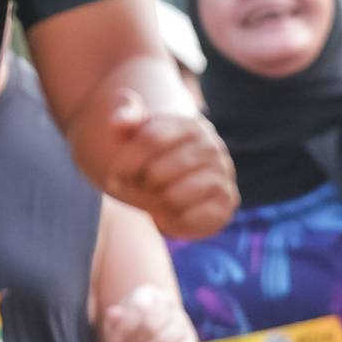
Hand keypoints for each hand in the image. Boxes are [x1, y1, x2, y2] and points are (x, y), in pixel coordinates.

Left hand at [99, 283, 198, 341]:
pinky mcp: (190, 340)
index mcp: (149, 293)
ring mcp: (182, 321)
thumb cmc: (128, 328)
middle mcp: (169, 303)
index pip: (140, 307)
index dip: (125, 328)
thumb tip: (115, 313)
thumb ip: (112, 320)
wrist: (149, 337)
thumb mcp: (115, 324)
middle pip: (152, 326)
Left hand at [101, 97, 237, 238]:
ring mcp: (223, 174)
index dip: (125, 162)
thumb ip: (126, 122)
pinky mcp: (227, 202)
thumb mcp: (135, 138)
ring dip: (154, 203)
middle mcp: (212, 147)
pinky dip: (172, 220)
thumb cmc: (153, 162)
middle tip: (137, 188)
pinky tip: (170, 213)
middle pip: (157, 171)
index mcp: (190, 125)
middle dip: (138, 186)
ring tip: (154, 198)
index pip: (150, 139)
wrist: (181, 189)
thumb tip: (118, 122)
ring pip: (173, 196)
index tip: (114, 176)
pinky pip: (190, 217)